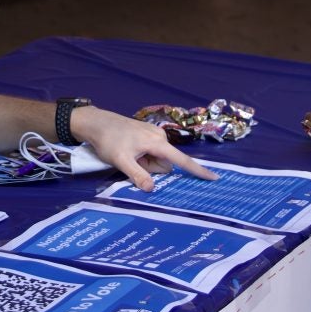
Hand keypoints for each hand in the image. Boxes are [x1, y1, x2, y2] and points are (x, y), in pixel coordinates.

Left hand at [74, 107, 217, 190]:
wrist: (96, 122)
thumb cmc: (108, 140)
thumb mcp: (121, 160)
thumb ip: (138, 175)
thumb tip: (152, 189)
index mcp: (157, 142)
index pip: (181, 160)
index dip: (198, 170)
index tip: (214, 178)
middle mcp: (159, 137)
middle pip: (165, 164)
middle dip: (151, 168)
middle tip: (132, 161)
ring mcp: (154, 135)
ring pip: (157, 160)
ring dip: (145, 163)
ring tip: (128, 154)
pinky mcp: (147, 135)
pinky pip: (151, 153)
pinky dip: (143, 157)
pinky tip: (128, 151)